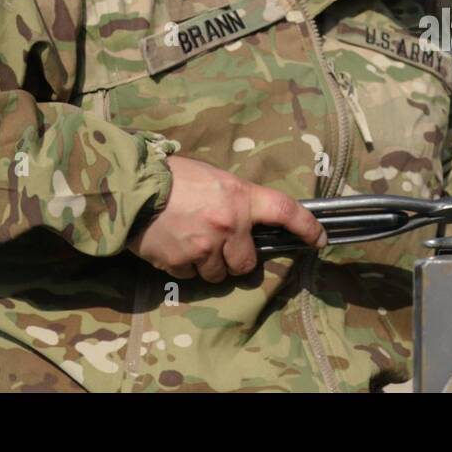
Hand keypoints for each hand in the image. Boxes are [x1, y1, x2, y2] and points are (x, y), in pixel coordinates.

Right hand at [127, 155, 326, 281]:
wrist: (132, 187)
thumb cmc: (174, 176)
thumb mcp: (214, 177)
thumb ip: (235, 198)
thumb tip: (247, 218)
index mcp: (241, 198)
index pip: (287, 212)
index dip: (307, 228)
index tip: (319, 239)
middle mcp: (229, 226)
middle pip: (247, 263)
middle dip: (236, 259)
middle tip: (220, 245)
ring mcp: (204, 248)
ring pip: (217, 274)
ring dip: (208, 264)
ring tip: (189, 241)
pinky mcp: (180, 263)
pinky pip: (189, 275)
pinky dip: (183, 265)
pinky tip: (172, 245)